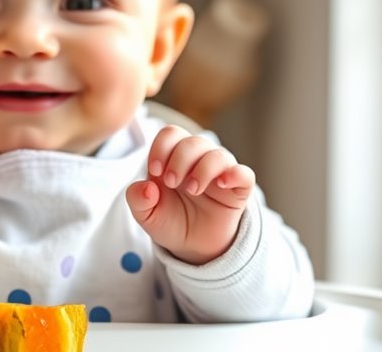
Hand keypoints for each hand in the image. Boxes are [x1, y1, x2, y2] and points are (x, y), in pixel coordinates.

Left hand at [125, 125, 253, 264]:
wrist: (192, 246)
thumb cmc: (169, 220)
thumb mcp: (146, 214)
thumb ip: (137, 198)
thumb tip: (147, 187)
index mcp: (173, 158)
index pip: (171, 134)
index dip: (161, 147)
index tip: (155, 170)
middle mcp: (198, 159)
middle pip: (193, 141)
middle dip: (179, 160)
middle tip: (172, 182)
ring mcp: (220, 172)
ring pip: (218, 154)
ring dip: (203, 169)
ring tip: (193, 190)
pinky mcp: (238, 189)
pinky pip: (244, 174)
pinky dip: (235, 174)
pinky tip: (222, 184)